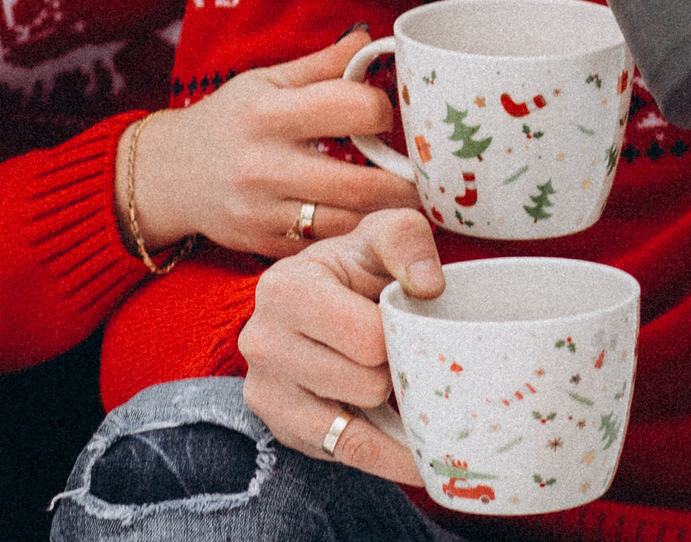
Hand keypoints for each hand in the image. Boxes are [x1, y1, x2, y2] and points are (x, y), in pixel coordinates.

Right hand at [127, 31, 420, 255]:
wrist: (169, 175)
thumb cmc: (228, 121)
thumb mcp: (267, 82)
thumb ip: (323, 64)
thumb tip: (374, 39)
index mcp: (270, 113)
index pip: (352, 108)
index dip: (382, 111)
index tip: (387, 117)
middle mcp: (264, 165)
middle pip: (360, 183)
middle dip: (404, 181)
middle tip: (425, 176)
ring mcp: (263, 212)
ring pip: (347, 222)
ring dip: (384, 214)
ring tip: (404, 200)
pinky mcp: (265, 246)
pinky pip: (325, 245)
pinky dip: (351, 235)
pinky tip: (364, 220)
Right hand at [239, 208, 441, 484]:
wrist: (320, 296)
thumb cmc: (357, 266)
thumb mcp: (382, 234)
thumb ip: (407, 241)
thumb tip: (428, 286)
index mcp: (286, 289)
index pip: (369, 338)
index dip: (402, 337)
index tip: (406, 325)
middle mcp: (261, 342)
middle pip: (366, 385)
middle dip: (395, 373)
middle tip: (399, 354)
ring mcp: (264, 391)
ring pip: (357, 427)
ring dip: (388, 409)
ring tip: (396, 384)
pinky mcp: (279, 428)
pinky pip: (347, 456)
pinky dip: (387, 457)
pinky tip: (417, 452)